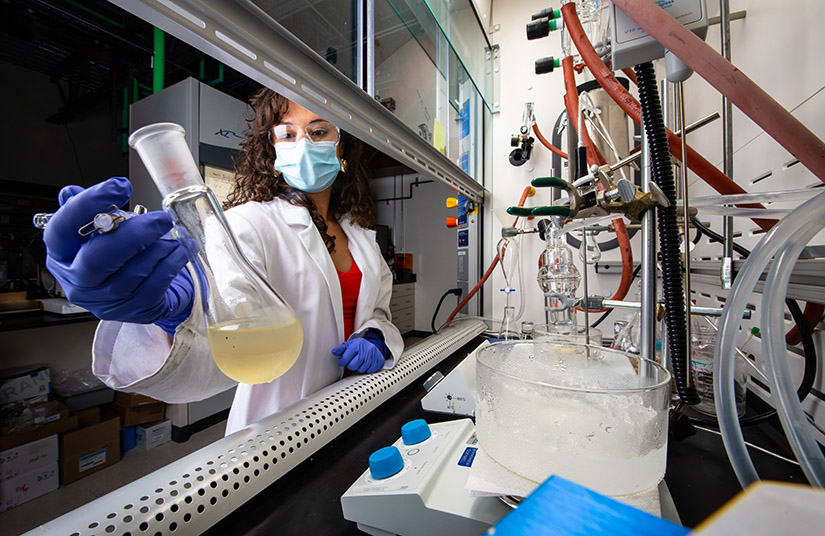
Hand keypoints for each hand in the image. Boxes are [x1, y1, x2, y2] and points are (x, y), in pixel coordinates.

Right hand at [44, 177, 193, 332]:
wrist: (141, 289)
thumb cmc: (118, 255)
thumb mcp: (99, 231)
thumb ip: (88, 212)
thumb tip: (71, 192)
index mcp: (62, 254)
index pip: (61, 230)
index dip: (87, 205)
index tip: (120, 186)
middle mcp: (78, 281)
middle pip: (97, 259)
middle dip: (135, 234)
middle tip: (161, 219)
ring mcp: (104, 301)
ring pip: (131, 274)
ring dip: (159, 249)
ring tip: (175, 234)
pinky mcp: (133, 311)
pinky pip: (154, 286)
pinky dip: (171, 264)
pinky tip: (180, 251)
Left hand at [332, 330, 387, 373]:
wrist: (373, 346)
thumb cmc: (359, 347)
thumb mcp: (349, 344)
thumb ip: (341, 348)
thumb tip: (334, 352)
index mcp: (358, 344)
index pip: (346, 357)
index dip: (342, 361)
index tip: (342, 361)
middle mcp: (366, 350)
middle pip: (353, 365)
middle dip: (350, 365)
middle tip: (351, 362)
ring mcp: (373, 356)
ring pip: (361, 369)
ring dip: (357, 368)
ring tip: (358, 362)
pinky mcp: (378, 362)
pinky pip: (368, 371)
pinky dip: (365, 370)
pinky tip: (364, 364)